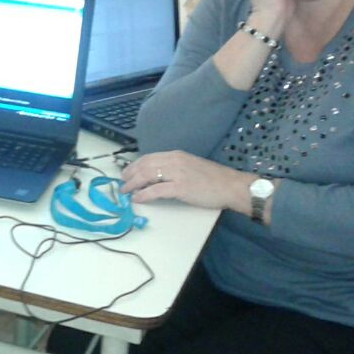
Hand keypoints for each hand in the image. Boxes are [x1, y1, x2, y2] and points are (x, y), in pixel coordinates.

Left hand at [120, 151, 252, 212]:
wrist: (231, 186)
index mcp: (176, 155)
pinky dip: (144, 194)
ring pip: (147, 176)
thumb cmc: (214, 178)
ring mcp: (177, 174)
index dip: (134, 165)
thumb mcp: (190, 166)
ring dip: (132, 184)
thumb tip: (156, 176)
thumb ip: (174, 168)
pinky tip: (137, 198)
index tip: (126, 173)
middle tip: (121, 183)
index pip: (148, 158)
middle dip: (129, 175)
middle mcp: (174, 161)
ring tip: (125, 192)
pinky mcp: (181, 188)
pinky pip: (156, 191)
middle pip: (144, 165)